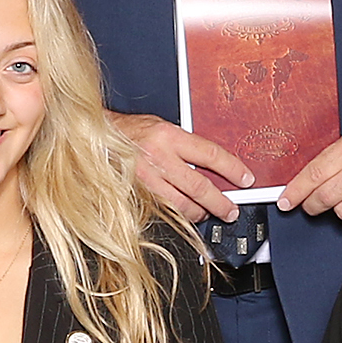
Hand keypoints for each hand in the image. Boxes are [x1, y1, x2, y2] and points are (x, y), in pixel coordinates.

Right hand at [112, 110, 254, 223]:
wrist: (96, 138)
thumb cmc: (129, 131)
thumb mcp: (161, 127)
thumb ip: (184, 144)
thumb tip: (211, 163)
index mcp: (168, 137)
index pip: (210, 154)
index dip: (232, 169)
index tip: (245, 179)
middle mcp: (158, 158)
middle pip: (199, 187)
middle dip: (220, 202)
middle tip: (231, 210)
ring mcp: (146, 180)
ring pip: (182, 205)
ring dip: (200, 213)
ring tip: (209, 213)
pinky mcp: (136, 195)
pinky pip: (164, 211)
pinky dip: (178, 216)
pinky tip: (186, 215)